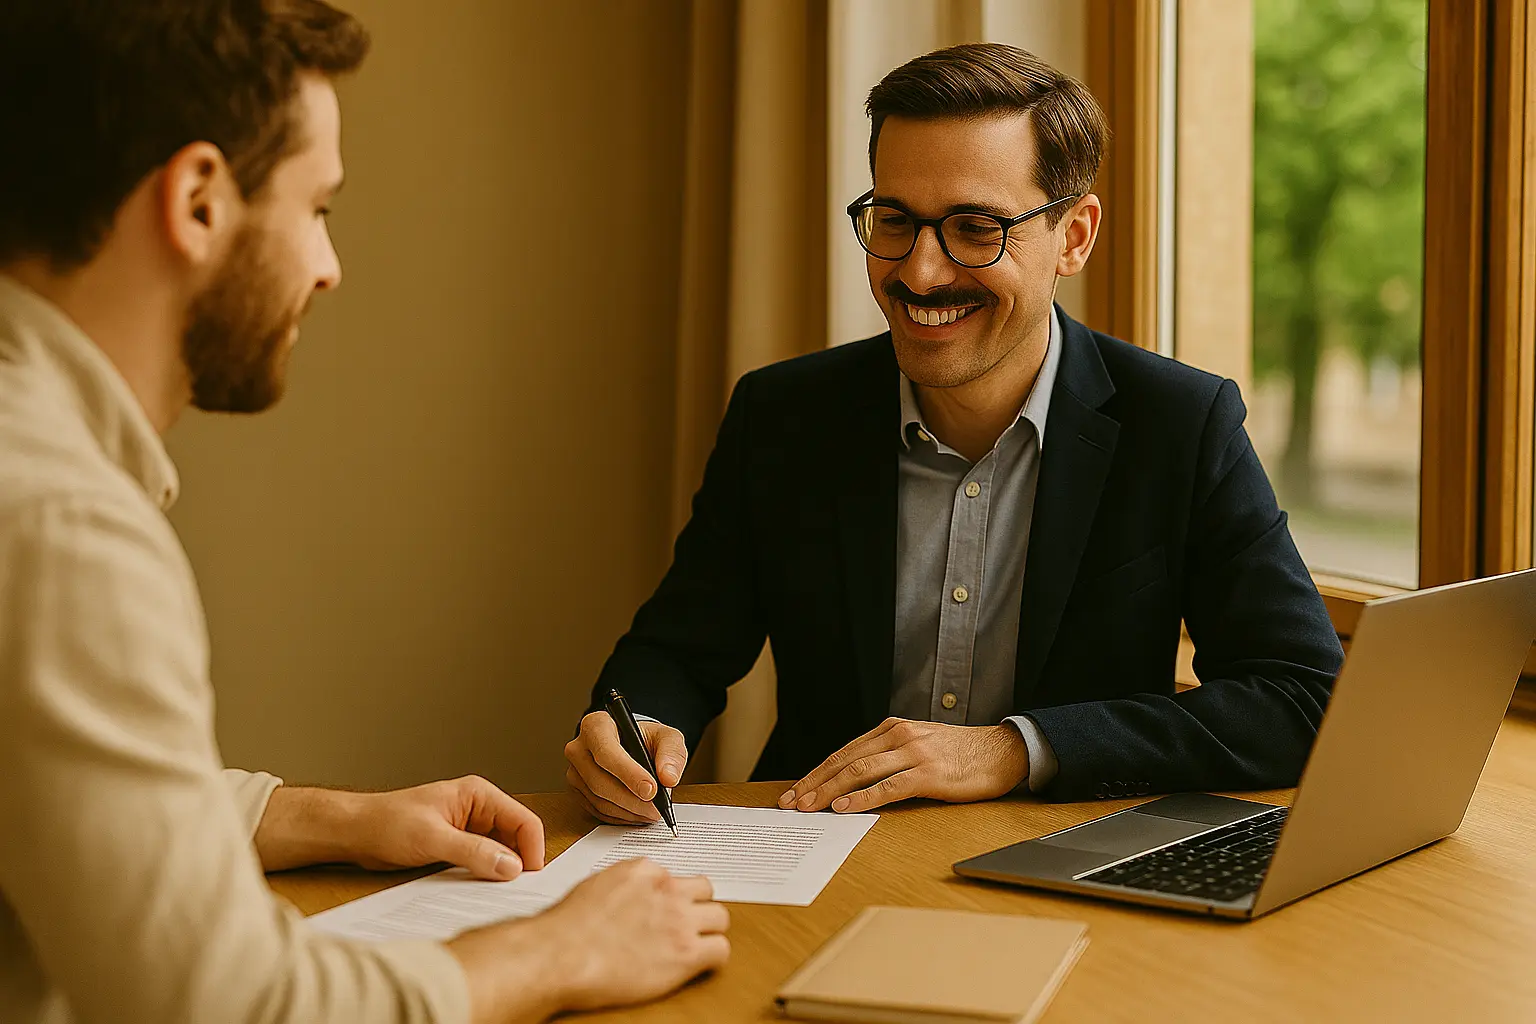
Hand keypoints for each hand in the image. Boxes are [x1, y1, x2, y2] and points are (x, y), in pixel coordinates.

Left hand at [254, 776, 543, 879]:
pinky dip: (485, 875)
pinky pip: (483, 861)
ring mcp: (469, 828)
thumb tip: (512, 867)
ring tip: (496, 891)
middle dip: (518, 863)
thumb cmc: (386, 823)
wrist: (354, 833)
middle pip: (516, 837)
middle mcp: (478, 809)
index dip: (531, 850)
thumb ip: (474, 852)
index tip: (528, 879)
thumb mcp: (432, 839)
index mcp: (478, 795)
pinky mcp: (457, 846)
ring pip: (501, 852)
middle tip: (514, 891)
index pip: (523, 821)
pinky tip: (479, 889)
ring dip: (501, 871)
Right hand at [448, 859, 728, 1022]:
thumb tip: (630, 898)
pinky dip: (712, 958)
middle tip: (685, 926)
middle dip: (697, 908)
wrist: (561, 955)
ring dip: (709, 931)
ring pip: (720, 917)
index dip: (672, 897)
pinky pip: (721, 950)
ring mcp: (679, 919)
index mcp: (644, 871)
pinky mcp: (686, 952)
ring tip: (693, 945)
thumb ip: (623, 887)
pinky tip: (697, 965)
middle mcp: (667, 889)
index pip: (676, 877)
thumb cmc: (566, 928)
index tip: (666, 910)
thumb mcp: (596, 886)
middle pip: (706, 891)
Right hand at [565, 711, 688, 823]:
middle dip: (631, 799)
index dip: (628, 773)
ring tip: (651, 813)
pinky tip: (638, 814)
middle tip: (656, 809)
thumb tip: (668, 778)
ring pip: (599, 799)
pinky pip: (597, 810)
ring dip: (628, 811)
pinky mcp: (577, 792)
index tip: (651, 789)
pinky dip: (620, 817)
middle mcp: (579, 748)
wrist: (632, 747)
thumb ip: (671, 753)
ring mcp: (575, 772)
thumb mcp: (666, 737)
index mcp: (596, 725)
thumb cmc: (646, 739)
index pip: (606, 751)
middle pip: (600, 780)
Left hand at [778, 718, 1028, 813]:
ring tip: (809, 806)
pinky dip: (863, 798)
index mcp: (892, 729)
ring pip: (859, 771)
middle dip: (814, 783)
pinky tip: (845, 807)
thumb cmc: (960, 754)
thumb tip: (854, 781)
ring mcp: (913, 753)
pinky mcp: (928, 774)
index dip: (816, 773)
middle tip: (791, 803)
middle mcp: (898, 736)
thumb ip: (889, 756)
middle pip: (844, 760)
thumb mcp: (919, 745)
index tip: (795, 791)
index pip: (843, 752)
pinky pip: (888, 787)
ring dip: (829, 791)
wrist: (1002, 751)